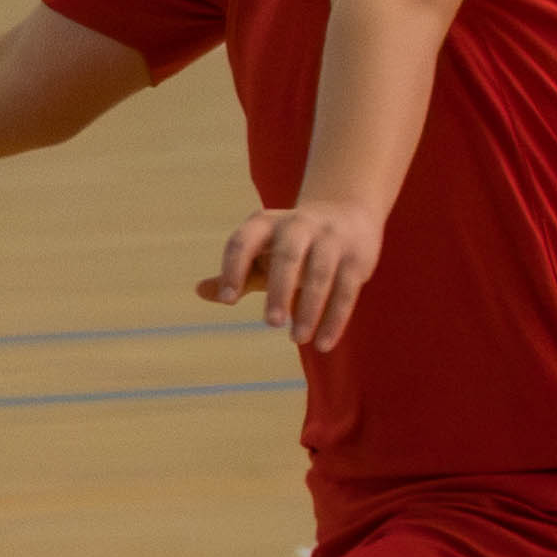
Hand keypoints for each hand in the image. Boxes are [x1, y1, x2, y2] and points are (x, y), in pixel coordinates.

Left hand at [200, 201, 383, 345]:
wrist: (347, 213)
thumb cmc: (292, 244)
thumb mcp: (262, 252)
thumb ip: (236, 272)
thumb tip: (199, 290)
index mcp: (267, 224)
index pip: (244, 241)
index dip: (233, 268)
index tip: (228, 301)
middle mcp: (299, 225)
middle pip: (288, 256)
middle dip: (279, 290)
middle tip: (270, 323)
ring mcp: (331, 239)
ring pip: (320, 275)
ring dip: (309, 309)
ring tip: (297, 339)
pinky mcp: (356, 258)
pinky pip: (346, 290)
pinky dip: (335, 319)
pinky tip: (324, 344)